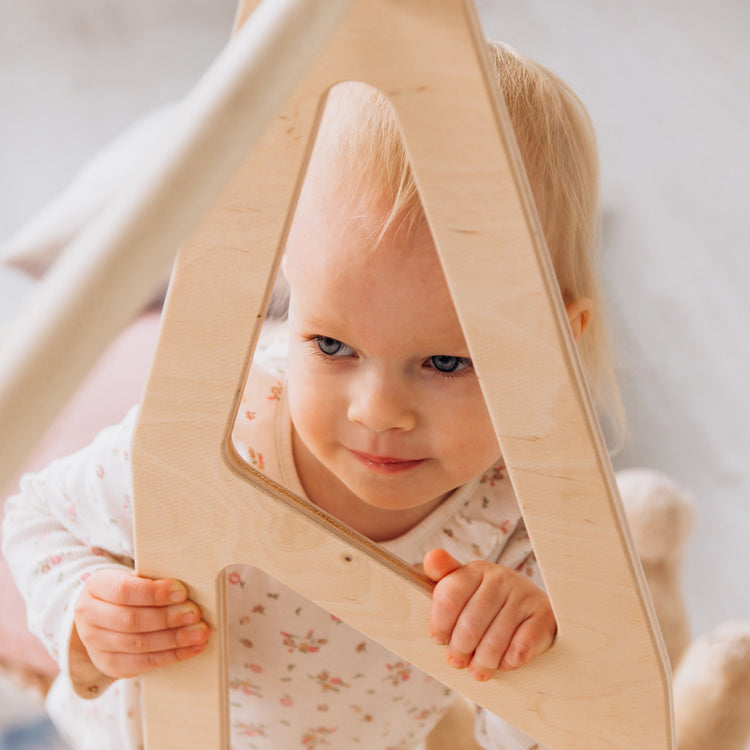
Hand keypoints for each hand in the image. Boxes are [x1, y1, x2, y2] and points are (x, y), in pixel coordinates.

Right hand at [73, 568, 208, 678]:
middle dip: (168, 618)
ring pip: (138, 645)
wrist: (102, 614)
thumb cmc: (128, 590)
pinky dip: (171, 656)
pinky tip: (192, 649)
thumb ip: (154, 581)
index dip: (155, 593)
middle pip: (131, 621)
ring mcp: (96, 644)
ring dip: (174, 639)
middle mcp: (89, 617)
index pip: (124, 591)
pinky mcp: (109, 665)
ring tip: (199, 632)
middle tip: (194, 614)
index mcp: (96, 587)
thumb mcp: (133, 577)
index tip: (183, 592)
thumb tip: (186, 590)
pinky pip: (143, 664)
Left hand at [423, 548, 555, 681]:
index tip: (440, 639)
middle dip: (460, 649)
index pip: (449, 596)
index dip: (440, 624)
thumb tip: (432, 557)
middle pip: (470, 624)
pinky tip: (504, 662)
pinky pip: (520, 649)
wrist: (531, 609)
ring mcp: (524, 595)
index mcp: (476, 570)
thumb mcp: (463, 587)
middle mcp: (501, 578)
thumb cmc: (487, 603)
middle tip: (458, 660)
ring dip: (483, 662)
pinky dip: (509, 662)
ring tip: (479, 669)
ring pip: (494, 641)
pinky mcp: (544, 616)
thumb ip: (443, 576)